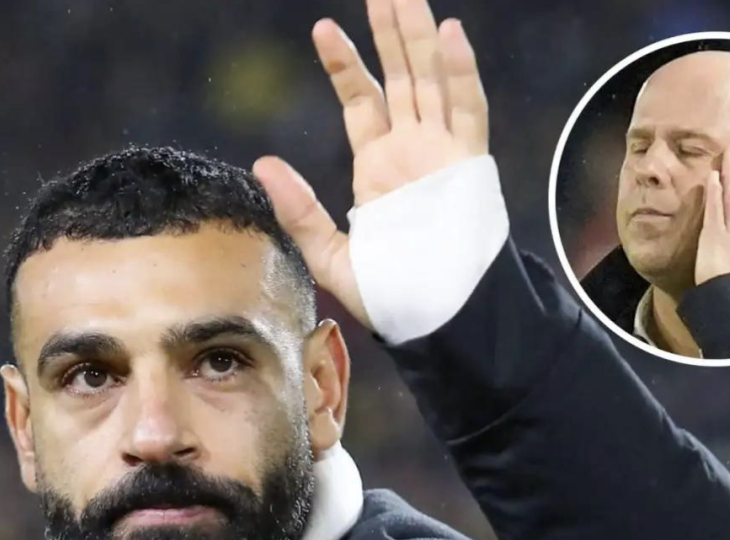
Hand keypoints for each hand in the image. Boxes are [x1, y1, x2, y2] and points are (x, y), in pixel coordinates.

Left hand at [252, 0, 487, 328]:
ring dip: (420, 39)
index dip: (345, 65)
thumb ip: (300, 210)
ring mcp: (443, 155)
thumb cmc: (390, 296)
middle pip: (402, 78)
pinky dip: (462, 74)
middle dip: (389, 33)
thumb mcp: (330, 255)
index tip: (324, 29)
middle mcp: (413, 152)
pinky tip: (450, 35)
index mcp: (380, 168)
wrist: (436, 320)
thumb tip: (260, 165)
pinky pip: (469, 111)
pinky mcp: (469, 166)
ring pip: (434, 82)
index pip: (364, 102)